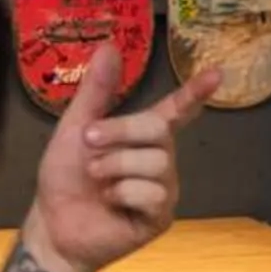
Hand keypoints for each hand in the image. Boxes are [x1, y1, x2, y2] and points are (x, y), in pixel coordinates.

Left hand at [25, 50, 221, 271]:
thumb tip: (109, 46)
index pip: (175, 110)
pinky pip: (153, 193)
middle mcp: (159, 158)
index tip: (217, 74)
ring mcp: (163, 188)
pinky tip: (111, 202)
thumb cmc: (64, 178)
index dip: (195, 93)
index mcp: (141, 136)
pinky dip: (123, 194)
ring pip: (155, 162)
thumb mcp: (74, 128)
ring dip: (115, 166)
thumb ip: (96, 92)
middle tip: (88, 142)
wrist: (53, 225)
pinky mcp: (160, 215)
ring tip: (96, 179)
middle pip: (159, 130)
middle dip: (121, 132)